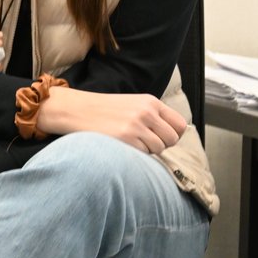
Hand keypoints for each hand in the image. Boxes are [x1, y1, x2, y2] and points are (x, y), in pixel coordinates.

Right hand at [37, 87, 187, 153]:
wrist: (77, 110)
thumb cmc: (105, 110)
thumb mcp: (133, 105)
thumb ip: (154, 116)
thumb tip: (174, 136)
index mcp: (151, 102)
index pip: (180, 124)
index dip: (174, 134)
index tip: (162, 137)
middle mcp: (147, 112)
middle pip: (172, 139)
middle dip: (162, 145)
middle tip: (145, 142)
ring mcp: (137, 125)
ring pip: (159, 148)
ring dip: (148, 150)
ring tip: (131, 142)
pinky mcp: (126, 138)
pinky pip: (143, 154)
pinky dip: (136, 154)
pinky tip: (123, 145)